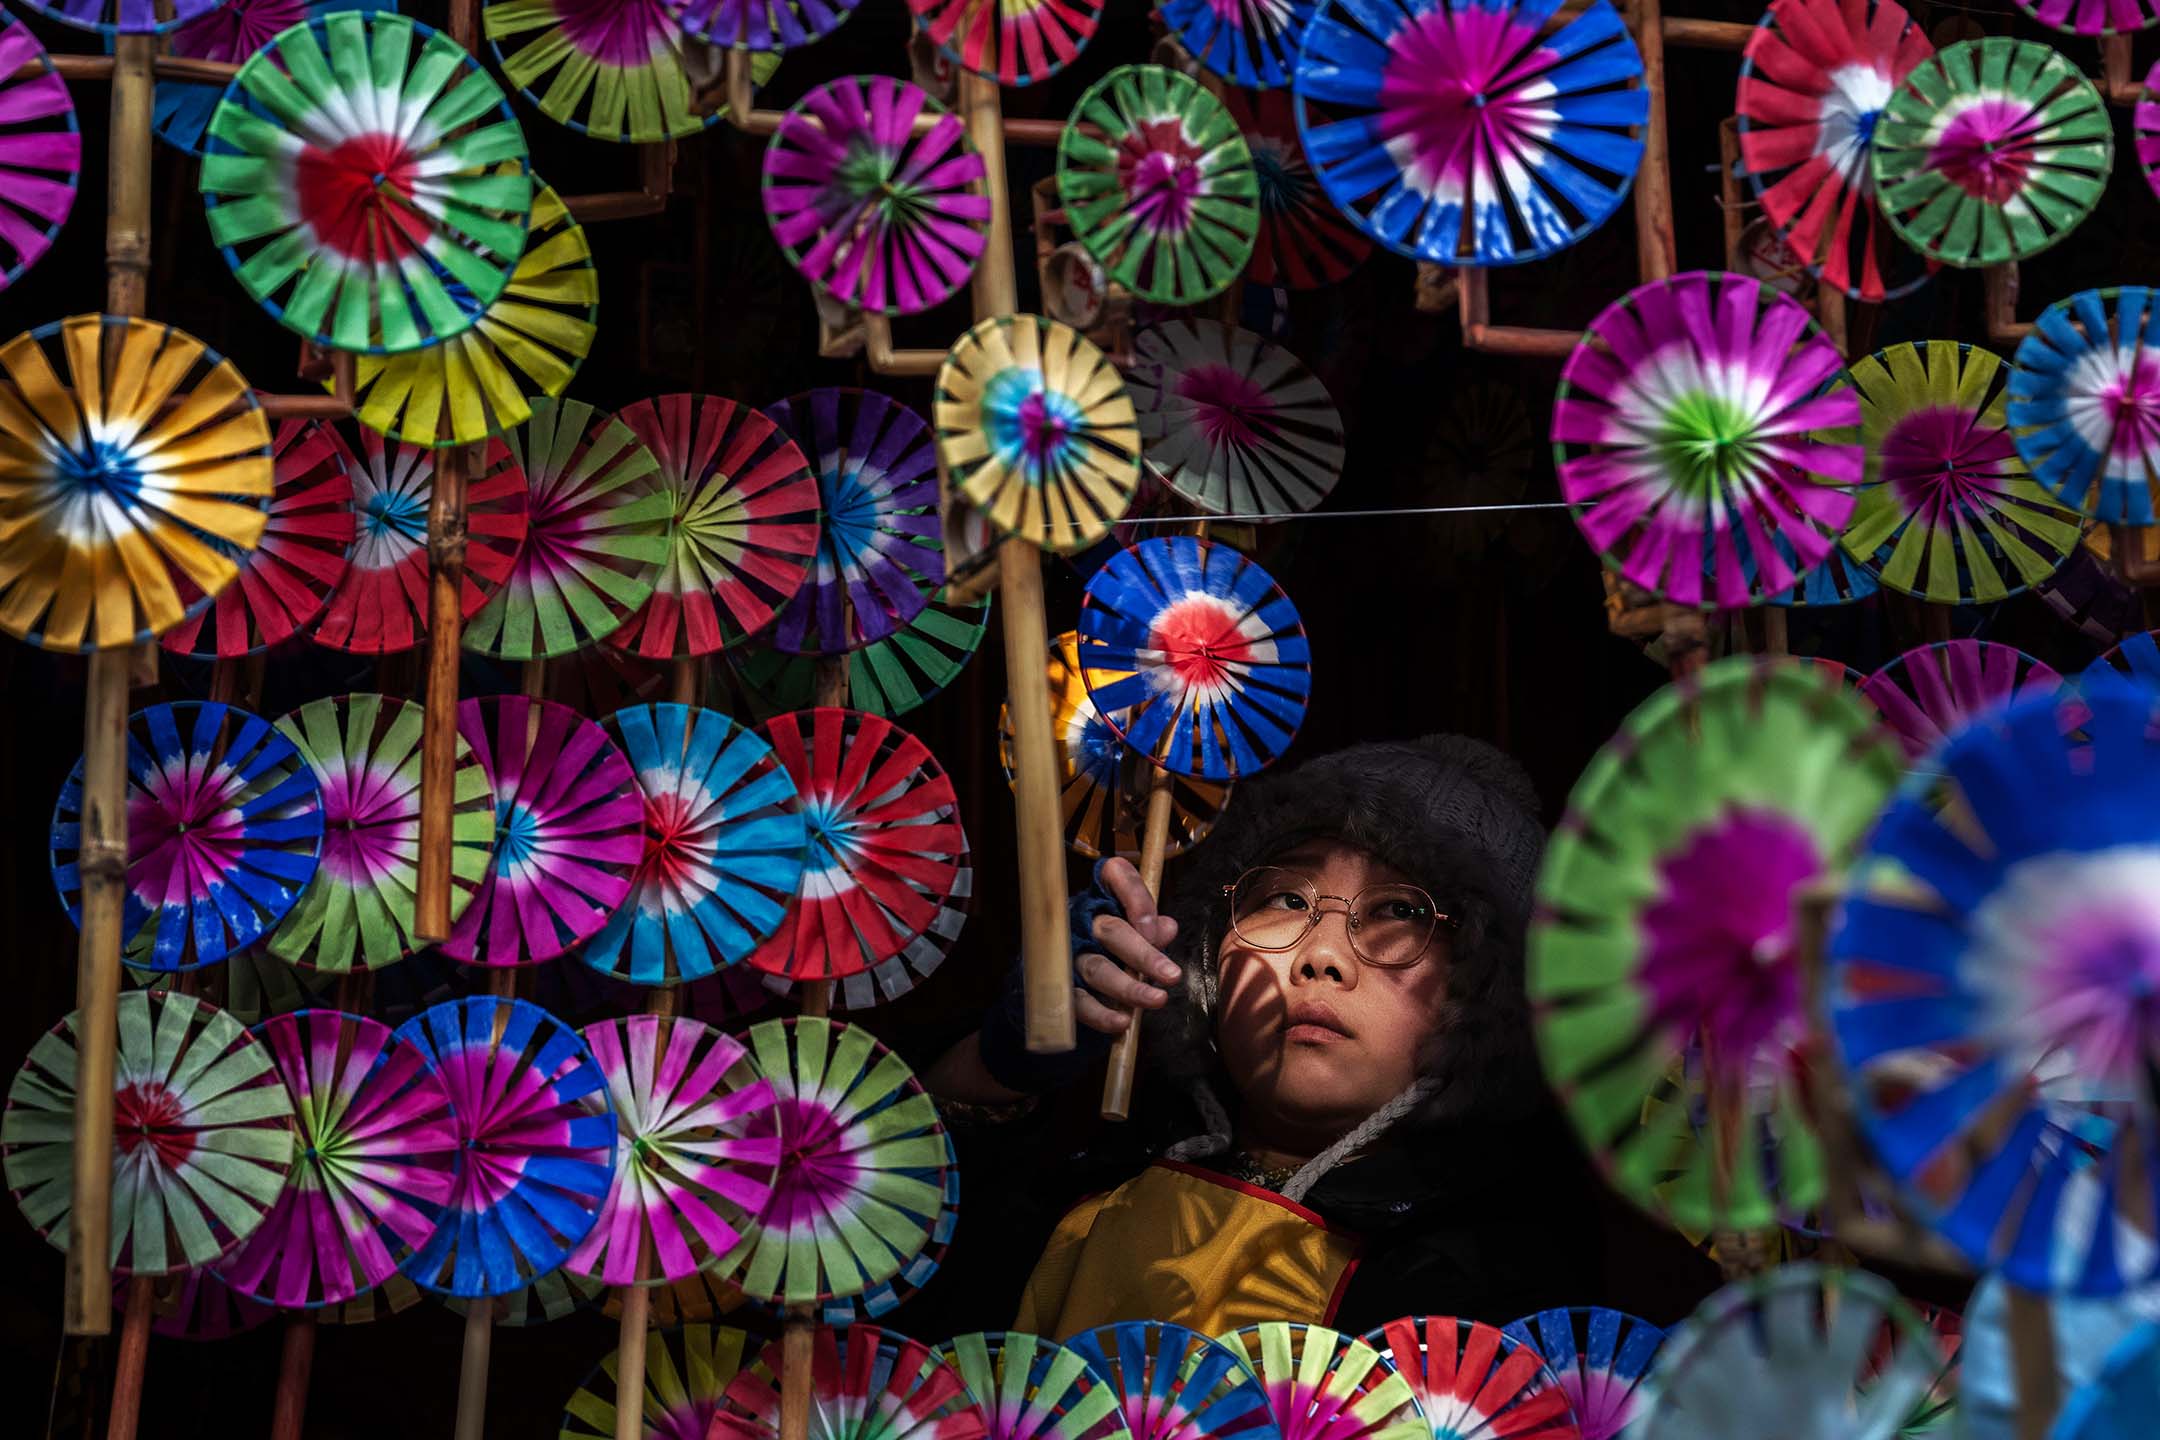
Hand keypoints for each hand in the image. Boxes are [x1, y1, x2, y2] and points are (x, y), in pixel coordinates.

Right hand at [1073, 858, 1181, 1036]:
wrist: (1060, 972)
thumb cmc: (1107, 944)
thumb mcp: (1132, 931)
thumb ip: (1150, 928)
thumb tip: (1167, 927)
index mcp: (1102, 896)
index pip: (1115, 875)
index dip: (1136, 897)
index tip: (1155, 928)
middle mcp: (1082, 920)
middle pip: (1111, 930)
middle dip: (1144, 954)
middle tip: (1171, 975)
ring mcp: (1068, 953)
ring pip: (1098, 968)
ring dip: (1129, 987)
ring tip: (1157, 1000)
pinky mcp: (1061, 986)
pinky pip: (1080, 1001)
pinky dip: (1101, 1014)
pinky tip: (1123, 1021)